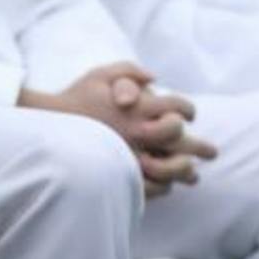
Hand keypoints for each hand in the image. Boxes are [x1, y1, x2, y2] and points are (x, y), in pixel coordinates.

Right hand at [21, 63, 219, 193]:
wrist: (46, 128)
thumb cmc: (74, 100)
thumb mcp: (100, 75)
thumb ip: (129, 71)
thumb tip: (155, 78)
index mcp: (138, 107)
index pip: (178, 108)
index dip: (188, 110)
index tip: (190, 115)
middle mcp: (138, 133)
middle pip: (182, 141)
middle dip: (200, 146)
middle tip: (212, 152)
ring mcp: (130, 157)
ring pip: (171, 169)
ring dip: (186, 171)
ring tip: (193, 175)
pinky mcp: (120, 177)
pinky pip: (151, 187)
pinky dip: (162, 186)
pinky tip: (167, 185)